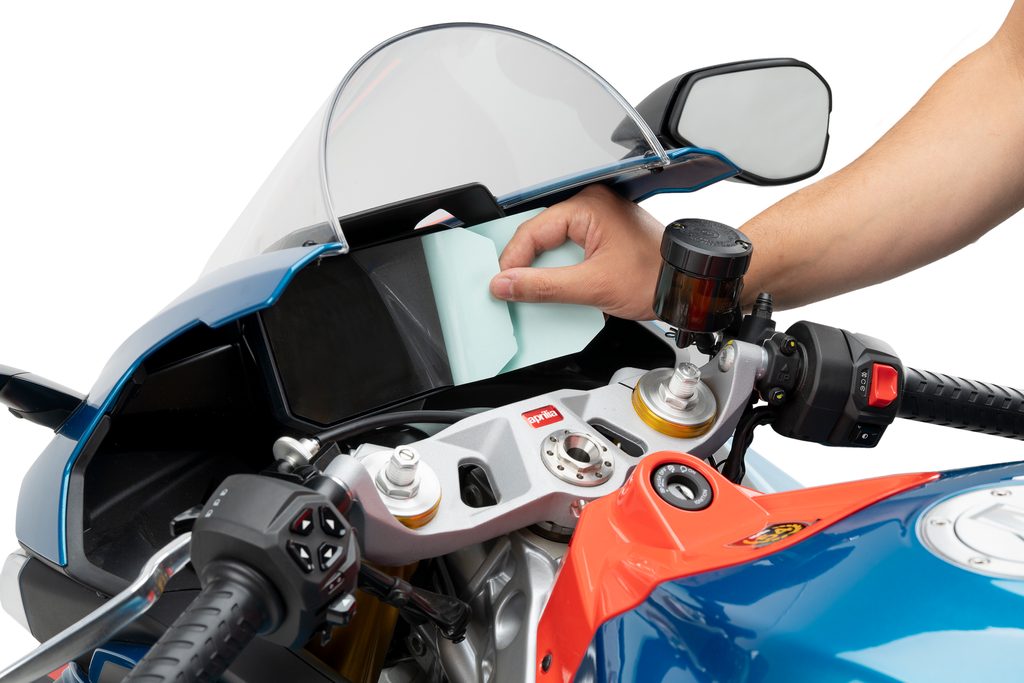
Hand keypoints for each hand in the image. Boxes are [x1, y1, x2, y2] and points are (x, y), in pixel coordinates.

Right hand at [488, 185, 662, 319]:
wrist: (688, 285)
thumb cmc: (656, 275)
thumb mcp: (592, 286)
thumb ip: (544, 286)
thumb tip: (506, 284)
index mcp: (587, 206)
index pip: (532, 230)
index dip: (512, 261)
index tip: (501, 285)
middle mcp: (590, 208)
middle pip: (539, 238)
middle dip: (525, 267)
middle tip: (511, 292)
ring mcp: (596, 223)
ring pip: (552, 248)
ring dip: (543, 273)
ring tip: (535, 295)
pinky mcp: (601, 240)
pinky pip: (568, 254)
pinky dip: (559, 274)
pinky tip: (557, 293)